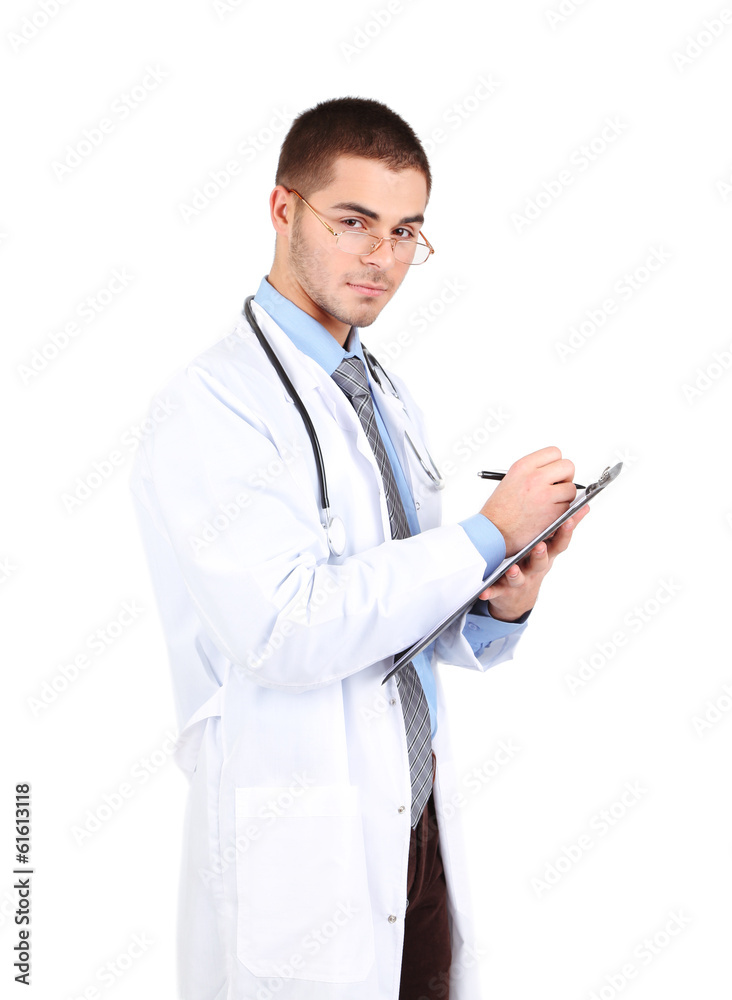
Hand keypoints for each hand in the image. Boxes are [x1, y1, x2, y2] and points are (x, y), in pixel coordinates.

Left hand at [477, 504, 590, 619]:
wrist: (518, 596)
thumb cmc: (535, 563)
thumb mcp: (552, 547)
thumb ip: (566, 527)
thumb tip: (583, 506)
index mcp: (546, 555)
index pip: (559, 544)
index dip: (565, 533)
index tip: (568, 520)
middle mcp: (534, 568)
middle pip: (540, 563)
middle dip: (540, 555)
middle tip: (539, 546)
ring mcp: (520, 580)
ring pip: (519, 578)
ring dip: (516, 574)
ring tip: (512, 570)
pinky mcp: (503, 589)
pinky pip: (496, 590)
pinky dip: (490, 591)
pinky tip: (484, 591)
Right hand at [479, 446, 576, 556]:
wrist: (493, 531)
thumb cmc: (500, 509)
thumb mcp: (512, 479)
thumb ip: (533, 471)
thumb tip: (553, 468)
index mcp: (523, 466)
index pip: (554, 453)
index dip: (556, 464)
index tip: (554, 472)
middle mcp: (534, 478)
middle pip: (568, 467)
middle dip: (566, 477)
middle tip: (558, 486)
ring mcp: (545, 495)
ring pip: (571, 489)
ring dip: (564, 497)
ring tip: (550, 503)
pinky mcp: (552, 513)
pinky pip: (568, 507)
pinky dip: (561, 512)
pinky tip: (547, 514)